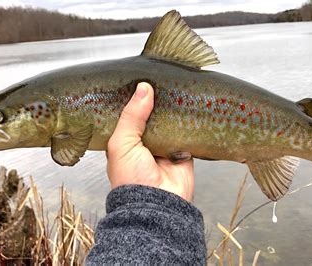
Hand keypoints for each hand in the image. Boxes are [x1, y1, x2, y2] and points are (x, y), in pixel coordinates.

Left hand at [106, 82, 194, 200]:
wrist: (157, 204)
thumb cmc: (131, 179)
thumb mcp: (122, 143)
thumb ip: (131, 115)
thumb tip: (143, 89)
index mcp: (124, 141)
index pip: (128, 115)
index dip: (132, 99)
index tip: (138, 78)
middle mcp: (144, 143)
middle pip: (151, 115)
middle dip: (155, 102)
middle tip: (160, 79)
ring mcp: (164, 146)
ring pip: (170, 121)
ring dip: (172, 110)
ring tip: (176, 87)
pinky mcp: (183, 151)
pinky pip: (187, 131)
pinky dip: (189, 121)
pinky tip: (189, 105)